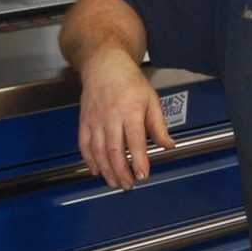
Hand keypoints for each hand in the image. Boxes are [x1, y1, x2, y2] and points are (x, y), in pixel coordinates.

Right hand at [77, 49, 173, 190]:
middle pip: (114, 151)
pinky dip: (90, 160)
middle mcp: (111, 116)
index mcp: (131, 111)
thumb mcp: (151, 100)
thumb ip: (159, 125)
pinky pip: (84, 144)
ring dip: (106, 170)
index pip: (135, 141)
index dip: (139, 161)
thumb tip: (168, 145)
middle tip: (129, 185)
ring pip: (98, 151)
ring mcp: (95, 120)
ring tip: (114, 182)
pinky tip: (97, 170)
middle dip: (122, 172)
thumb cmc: (129, 81)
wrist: (104, 65)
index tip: (143, 175)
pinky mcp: (84, 121)